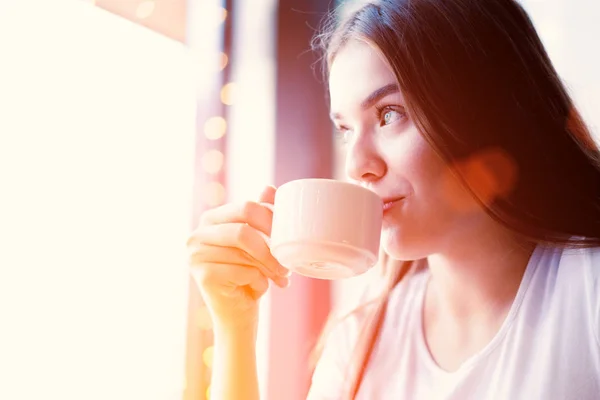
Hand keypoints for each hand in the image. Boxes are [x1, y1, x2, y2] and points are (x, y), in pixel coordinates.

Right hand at [187, 185, 289, 330]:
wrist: (239, 314)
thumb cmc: (249, 275)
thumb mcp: (258, 243)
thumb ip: (260, 215)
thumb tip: (269, 188)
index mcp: (211, 219)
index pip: (246, 207)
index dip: (271, 220)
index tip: (288, 237)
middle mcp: (197, 234)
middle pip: (244, 230)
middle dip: (271, 248)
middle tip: (286, 264)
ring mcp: (196, 255)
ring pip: (245, 253)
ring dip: (269, 267)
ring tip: (279, 278)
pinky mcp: (202, 276)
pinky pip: (242, 271)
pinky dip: (259, 281)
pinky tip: (258, 287)